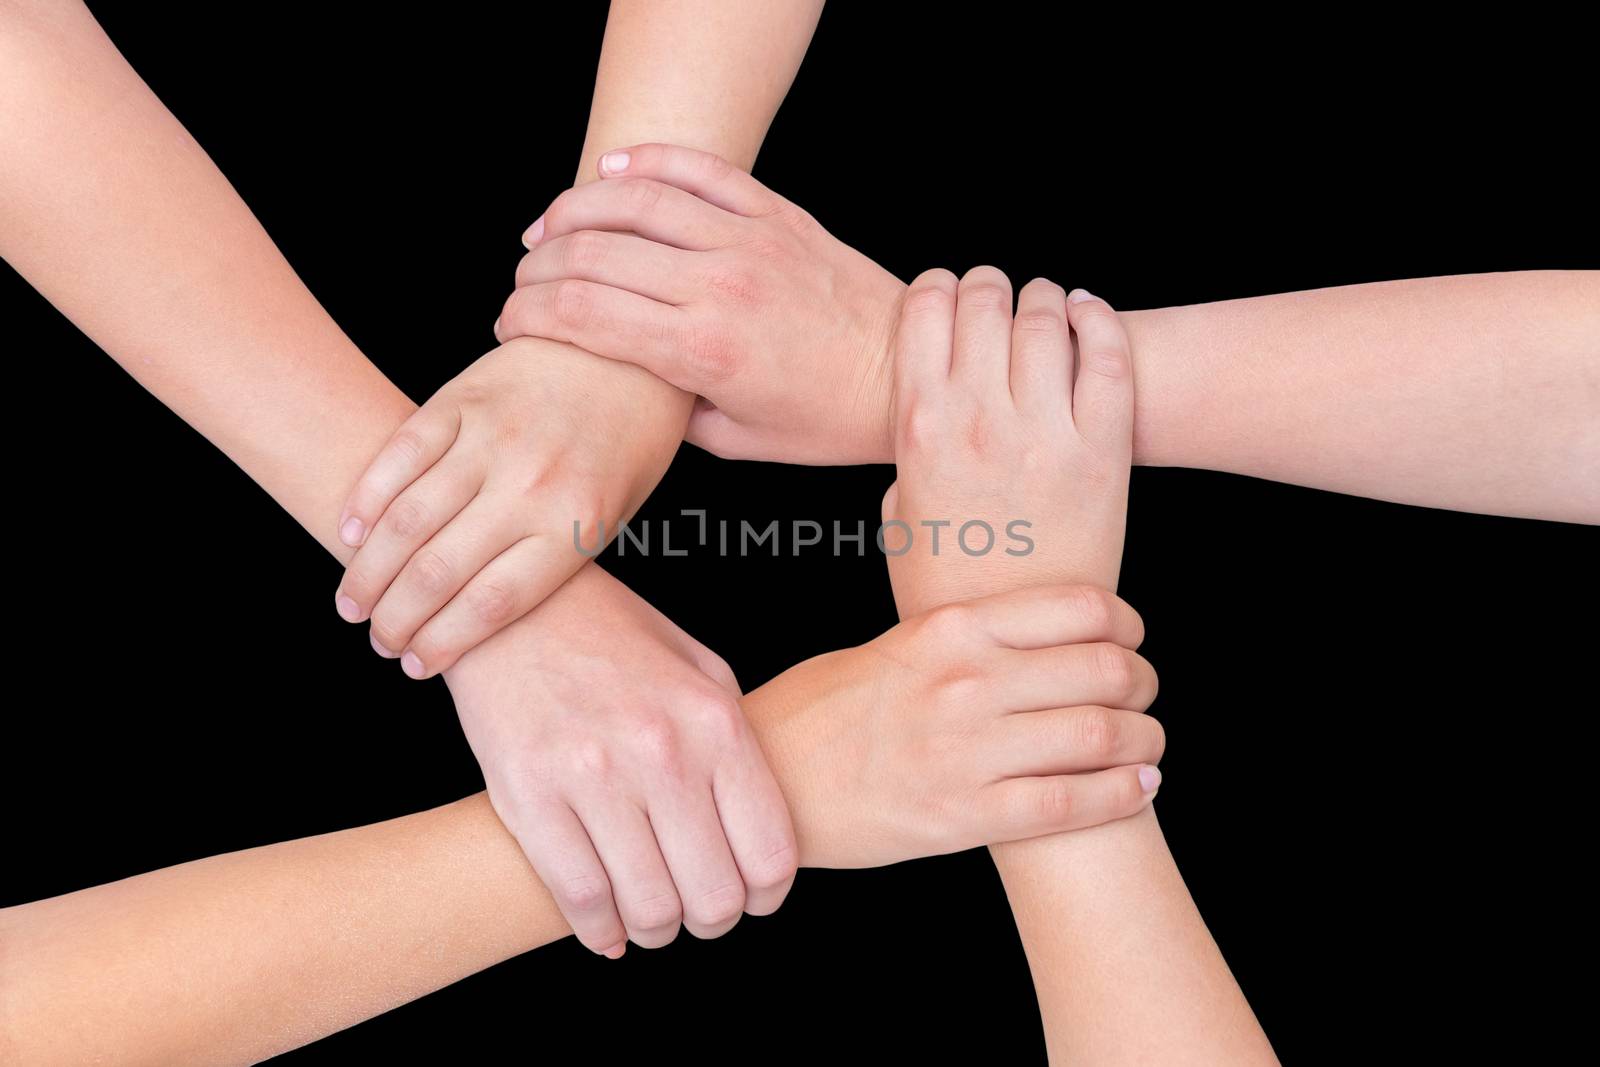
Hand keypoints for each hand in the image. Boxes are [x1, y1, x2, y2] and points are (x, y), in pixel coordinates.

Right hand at [332, 336, 682, 676]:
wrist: (629, 347)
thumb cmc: (626, 444)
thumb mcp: (615, 514)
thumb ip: (553, 561)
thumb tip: (478, 618)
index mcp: (576, 524)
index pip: (493, 604)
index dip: (443, 643)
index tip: (418, 666)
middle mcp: (531, 483)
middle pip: (439, 571)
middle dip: (396, 619)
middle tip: (379, 642)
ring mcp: (492, 438)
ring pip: (406, 519)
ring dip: (367, 571)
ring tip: (353, 603)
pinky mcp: (462, 398)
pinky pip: (399, 454)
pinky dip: (365, 498)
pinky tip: (348, 532)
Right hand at [444, 564, 795, 955]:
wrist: (516, 609)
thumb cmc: (616, 641)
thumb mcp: (701, 670)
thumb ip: (736, 745)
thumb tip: (757, 832)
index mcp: (716, 723)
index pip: (770, 855)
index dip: (766, 897)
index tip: (751, 899)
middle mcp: (662, 752)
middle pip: (714, 896)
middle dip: (712, 921)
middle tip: (697, 914)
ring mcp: (593, 776)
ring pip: (650, 909)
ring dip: (657, 932)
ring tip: (651, 920)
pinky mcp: (530, 795)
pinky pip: (581, 899)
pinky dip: (600, 932)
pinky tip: (606, 929)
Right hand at [493, 143, 906, 463]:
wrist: (903, 372)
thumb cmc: (824, 418)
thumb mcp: (735, 440)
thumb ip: (669, 412)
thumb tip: (621, 384)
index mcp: (703, 351)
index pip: (582, 315)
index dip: (528, 314)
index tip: (509, 324)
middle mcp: (720, 285)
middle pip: (594, 254)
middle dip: (537, 266)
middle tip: (520, 281)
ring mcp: (749, 240)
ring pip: (637, 200)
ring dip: (576, 209)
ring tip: (546, 229)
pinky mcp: (777, 213)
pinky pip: (700, 168)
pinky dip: (647, 160)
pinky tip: (611, 171)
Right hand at [754, 583, 1162, 867]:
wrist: (767, 779)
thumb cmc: (824, 709)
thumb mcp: (893, 645)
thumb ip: (962, 635)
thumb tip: (1036, 630)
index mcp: (948, 628)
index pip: (1080, 608)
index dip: (1128, 624)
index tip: (1133, 639)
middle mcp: (964, 681)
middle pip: (1104, 670)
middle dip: (1144, 683)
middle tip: (1145, 695)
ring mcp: (964, 749)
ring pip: (1099, 735)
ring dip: (1145, 739)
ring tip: (1149, 745)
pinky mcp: (961, 814)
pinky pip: (1068, 802)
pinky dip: (1122, 794)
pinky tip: (1140, 788)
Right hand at [883, 269, 1135, 614]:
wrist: (1012, 646)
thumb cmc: (950, 583)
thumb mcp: (899, 512)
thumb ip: (910, 447)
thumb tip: (927, 399)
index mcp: (918, 428)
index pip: (923, 308)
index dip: (937, 286)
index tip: (947, 290)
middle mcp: (978, 420)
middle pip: (985, 298)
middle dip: (989, 284)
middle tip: (997, 292)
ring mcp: (1044, 434)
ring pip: (1045, 316)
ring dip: (1042, 296)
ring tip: (1045, 304)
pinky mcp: (1102, 453)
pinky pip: (1109, 356)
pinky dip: (1098, 319)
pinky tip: (1088, 314)